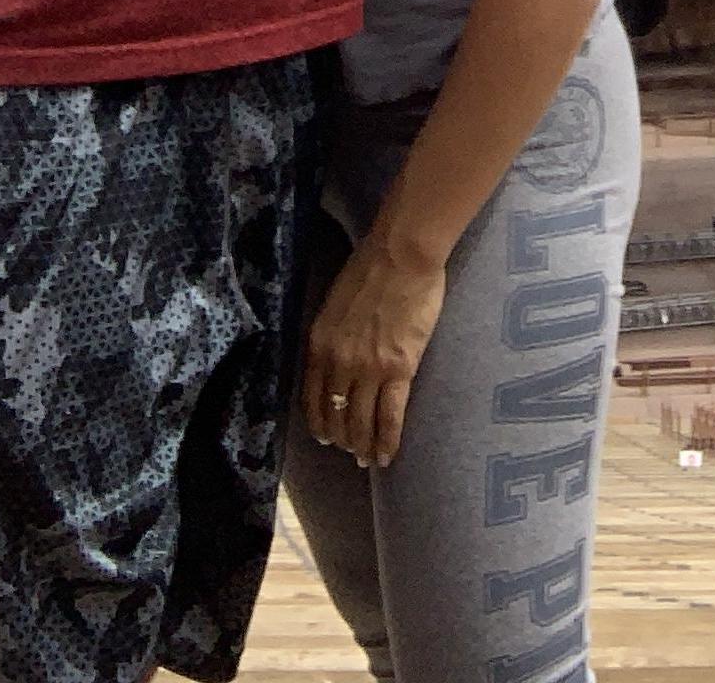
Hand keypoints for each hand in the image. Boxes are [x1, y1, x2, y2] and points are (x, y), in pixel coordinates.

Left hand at [301, 233, 447, 470]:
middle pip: (335, 414)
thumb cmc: (370, 267)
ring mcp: (369, 369)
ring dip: (362, 447)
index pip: (312, 398)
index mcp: (319, 345)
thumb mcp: (334, 303)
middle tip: (350, 452)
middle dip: (341, 439)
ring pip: (360, 422)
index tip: (325, 436)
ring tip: (367, 460)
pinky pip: (389, 417)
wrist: (402, 253)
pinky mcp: (400, 370)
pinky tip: (386, 456)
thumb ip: (330, 335)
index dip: (319, 422)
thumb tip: (334, 358)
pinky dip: (387, 442)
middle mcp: (338, 363)